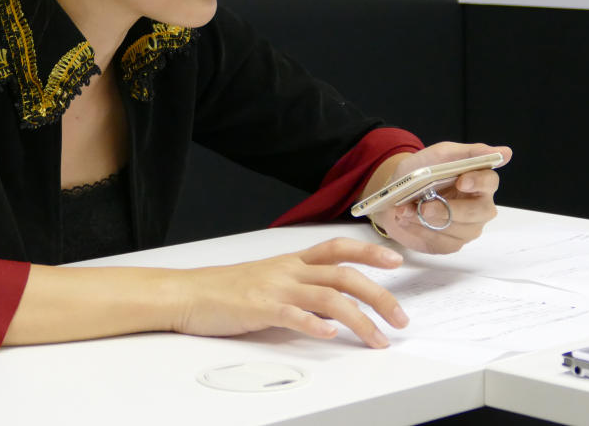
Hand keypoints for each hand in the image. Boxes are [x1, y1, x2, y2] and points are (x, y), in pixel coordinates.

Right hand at [170, 238, 409, 347]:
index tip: (396, 261)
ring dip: (359, 319)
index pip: (337, 249)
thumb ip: (300, 287)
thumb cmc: (226, 289)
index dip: (368, 251)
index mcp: (292, 262)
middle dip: (379, 295)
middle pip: (344, 275)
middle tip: (401, 318)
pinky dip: (313, 324)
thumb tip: (331, 304)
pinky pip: (292, 314)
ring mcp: (275, 288)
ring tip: (377, 338)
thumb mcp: (269, 279)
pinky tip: (329, 334)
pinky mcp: (259, 308)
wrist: (188, 293)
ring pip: (328, 297)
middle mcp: (289, 271)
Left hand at [369, 142, 511, 254]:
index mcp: (480, 182)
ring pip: (457, 229)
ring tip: (404, 209)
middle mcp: (480, 207)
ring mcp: (468, 228)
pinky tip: (406, 219)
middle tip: (424, 206)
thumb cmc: (421, 172)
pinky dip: (419, 230)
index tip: (461, 181)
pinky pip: (440, 242)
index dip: (478, 182)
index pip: (490, 182)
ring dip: (426, 220)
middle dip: (448, 209)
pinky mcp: (451, 244)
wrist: (395, 193)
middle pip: (477, 212)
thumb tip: (505, 152)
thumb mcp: (440, 155)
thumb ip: (470, 153)